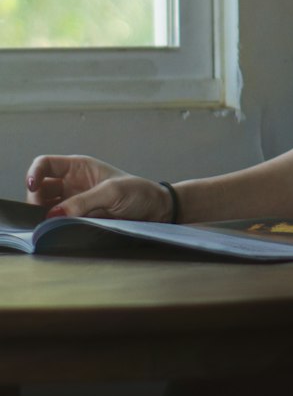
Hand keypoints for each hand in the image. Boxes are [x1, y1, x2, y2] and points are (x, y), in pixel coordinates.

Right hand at [25, 155, 172, 222]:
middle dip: (36, 200)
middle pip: (40, 189)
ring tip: (51, 225)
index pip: (45, 164)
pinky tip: (57, 231)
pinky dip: (54, 227)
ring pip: (46, 208)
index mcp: (78, 167)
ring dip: (44, 216)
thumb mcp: (112, 192)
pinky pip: (59, 222)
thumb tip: (53, 215)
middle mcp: (72, 183)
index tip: (32, 186)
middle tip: (44, 214)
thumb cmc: (139, 193)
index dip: (34, 173)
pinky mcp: (79, 219)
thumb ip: (83, 202)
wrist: (157, 211)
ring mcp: (74, 202)